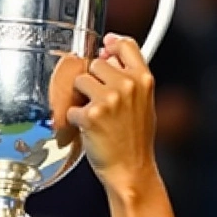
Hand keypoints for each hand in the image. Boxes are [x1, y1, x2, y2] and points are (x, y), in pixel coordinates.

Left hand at [68, 34, 159, 193]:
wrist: (131, 171)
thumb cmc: (135, 141)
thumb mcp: (143, 103)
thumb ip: (129, 76)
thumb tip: (107, 51)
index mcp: (144, 79)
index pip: (125, 44)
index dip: (111, 45)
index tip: (105, 49)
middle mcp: (128, 85)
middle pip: (96, 62)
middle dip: (94, 80)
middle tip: (102, 103)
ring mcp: (109, 99)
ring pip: (80, 81)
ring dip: (81, 98)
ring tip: (96, 116)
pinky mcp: (91, 114)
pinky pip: (72, 107)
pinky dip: (75, 119)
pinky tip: (90, 130)